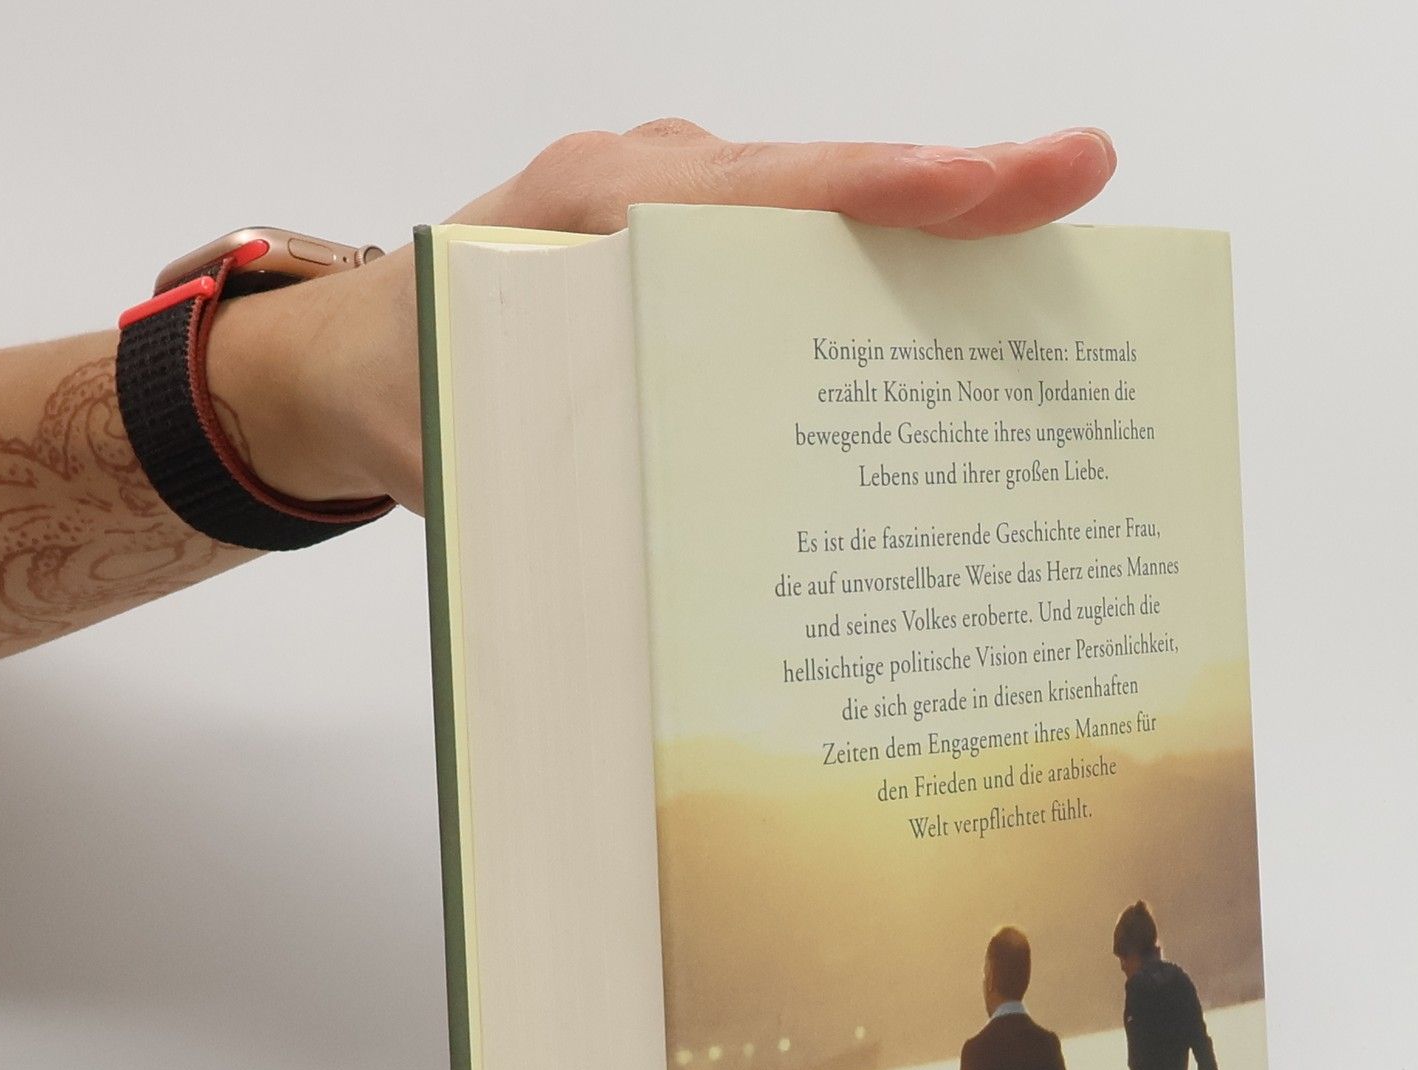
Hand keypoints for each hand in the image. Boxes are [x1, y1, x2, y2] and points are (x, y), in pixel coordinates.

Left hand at [206, 121, 1116, 512]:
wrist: (341, 368)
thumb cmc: (402, 390)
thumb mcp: (478, 433)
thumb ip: (591, 452)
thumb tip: (707, 537)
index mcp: (606, 205)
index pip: (782, 186)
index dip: (904, 189)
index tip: (1015, 183)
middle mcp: (653, 188)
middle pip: (831, 186)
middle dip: (957, 199)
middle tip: (1077, 187)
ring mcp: (672, 216)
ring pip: (821, 224)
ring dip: (922, 261)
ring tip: (1041, 288)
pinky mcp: (679, 264)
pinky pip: (787, 264)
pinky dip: (858, 299)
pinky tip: (931, 358)